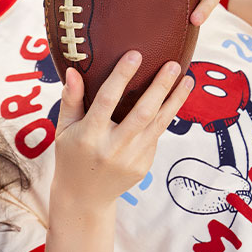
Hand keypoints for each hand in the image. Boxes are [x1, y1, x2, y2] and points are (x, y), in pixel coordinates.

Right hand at [53, 51, 193, 210]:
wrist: (84, 197)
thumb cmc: (71, 155)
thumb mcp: (63, 130)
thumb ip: (70, 100)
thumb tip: (73, 71)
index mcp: (88, 136)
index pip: (106, 101)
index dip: (122, 77)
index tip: (135, 55)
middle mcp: (112, 147)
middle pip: (142, 112)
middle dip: (160, 86)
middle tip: (173, 64)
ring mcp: (131, 158)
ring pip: (159, 124)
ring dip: (176, 100)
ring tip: (187, 80)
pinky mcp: (144, 165)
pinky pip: (155, 136)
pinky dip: (165, 117)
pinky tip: (173, 101)